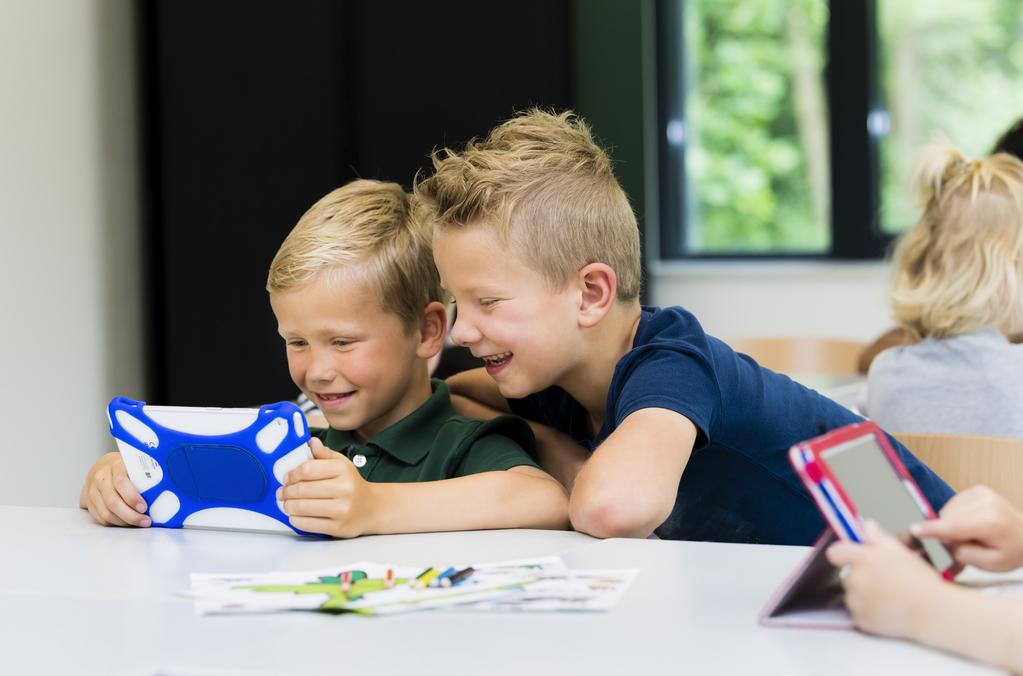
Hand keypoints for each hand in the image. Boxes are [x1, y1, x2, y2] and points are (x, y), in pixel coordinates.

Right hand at [80, 452, 149, 526]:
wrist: (101, 467)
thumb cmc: (125, 468)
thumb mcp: (135, 466)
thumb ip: (145, 476)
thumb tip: (165, 491)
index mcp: (115, 466)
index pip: (121, 482)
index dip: (132, 497)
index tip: (144, 507)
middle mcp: (101, 478)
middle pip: (113, 501)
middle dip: (131, 514)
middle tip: (146, 520)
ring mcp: (92, 491)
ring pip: (106, 512)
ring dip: (124, 521)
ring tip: (140, 523)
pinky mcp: (89, 503)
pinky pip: (101, 518)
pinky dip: (116, 523)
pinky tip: (128, 522)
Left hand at [279, 438, 375, 537]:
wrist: (372, 508)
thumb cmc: (352, 484)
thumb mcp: (342, 464)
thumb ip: (324, 454)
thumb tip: (312, 442)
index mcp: (343, 470)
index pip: (307, 469)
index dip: (292, 474)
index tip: (286, 478)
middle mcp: (344, 489)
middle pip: (302, 489)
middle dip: (287, 492)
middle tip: (282, 492)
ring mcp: (341, 509)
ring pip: (303, 507)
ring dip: (288, 506)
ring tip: (287, 504)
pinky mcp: (338, 527)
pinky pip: (309, 524)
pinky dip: (296, 520)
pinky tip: (295, 516)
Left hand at [826, 520, 944, 640]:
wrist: (933, 612)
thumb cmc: (920, 581)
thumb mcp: (901, 552)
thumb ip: (878, 538)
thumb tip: (866, 526)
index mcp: (863, 559)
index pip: (835, 552)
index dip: (843, 554)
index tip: (850, 557)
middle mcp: (855, 579)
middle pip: (846, 575)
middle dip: (860, 576)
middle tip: (882, 580)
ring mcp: (856, 601)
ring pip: (851, 594)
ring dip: (862, 594)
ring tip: (887, 596)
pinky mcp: (860, 620)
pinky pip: (857, 612)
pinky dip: (867, 612)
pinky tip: (886, 609)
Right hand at [911, 485, 1022, 571]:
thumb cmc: (1011, 551)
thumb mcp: (991, 564)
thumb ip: (963, 554)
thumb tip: (943, 541)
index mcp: (992, 524)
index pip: (955, 527)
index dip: (933, 530)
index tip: (914, 530)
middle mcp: (987, 504)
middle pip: (948, 518)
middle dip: (947, 533)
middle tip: (963, 545)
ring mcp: (982, 494)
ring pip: (948, 511)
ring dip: (951, 524)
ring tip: (971, 534)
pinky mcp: (977, 490)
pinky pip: (952, 504)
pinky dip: (955, 516)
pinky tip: (969, 523)